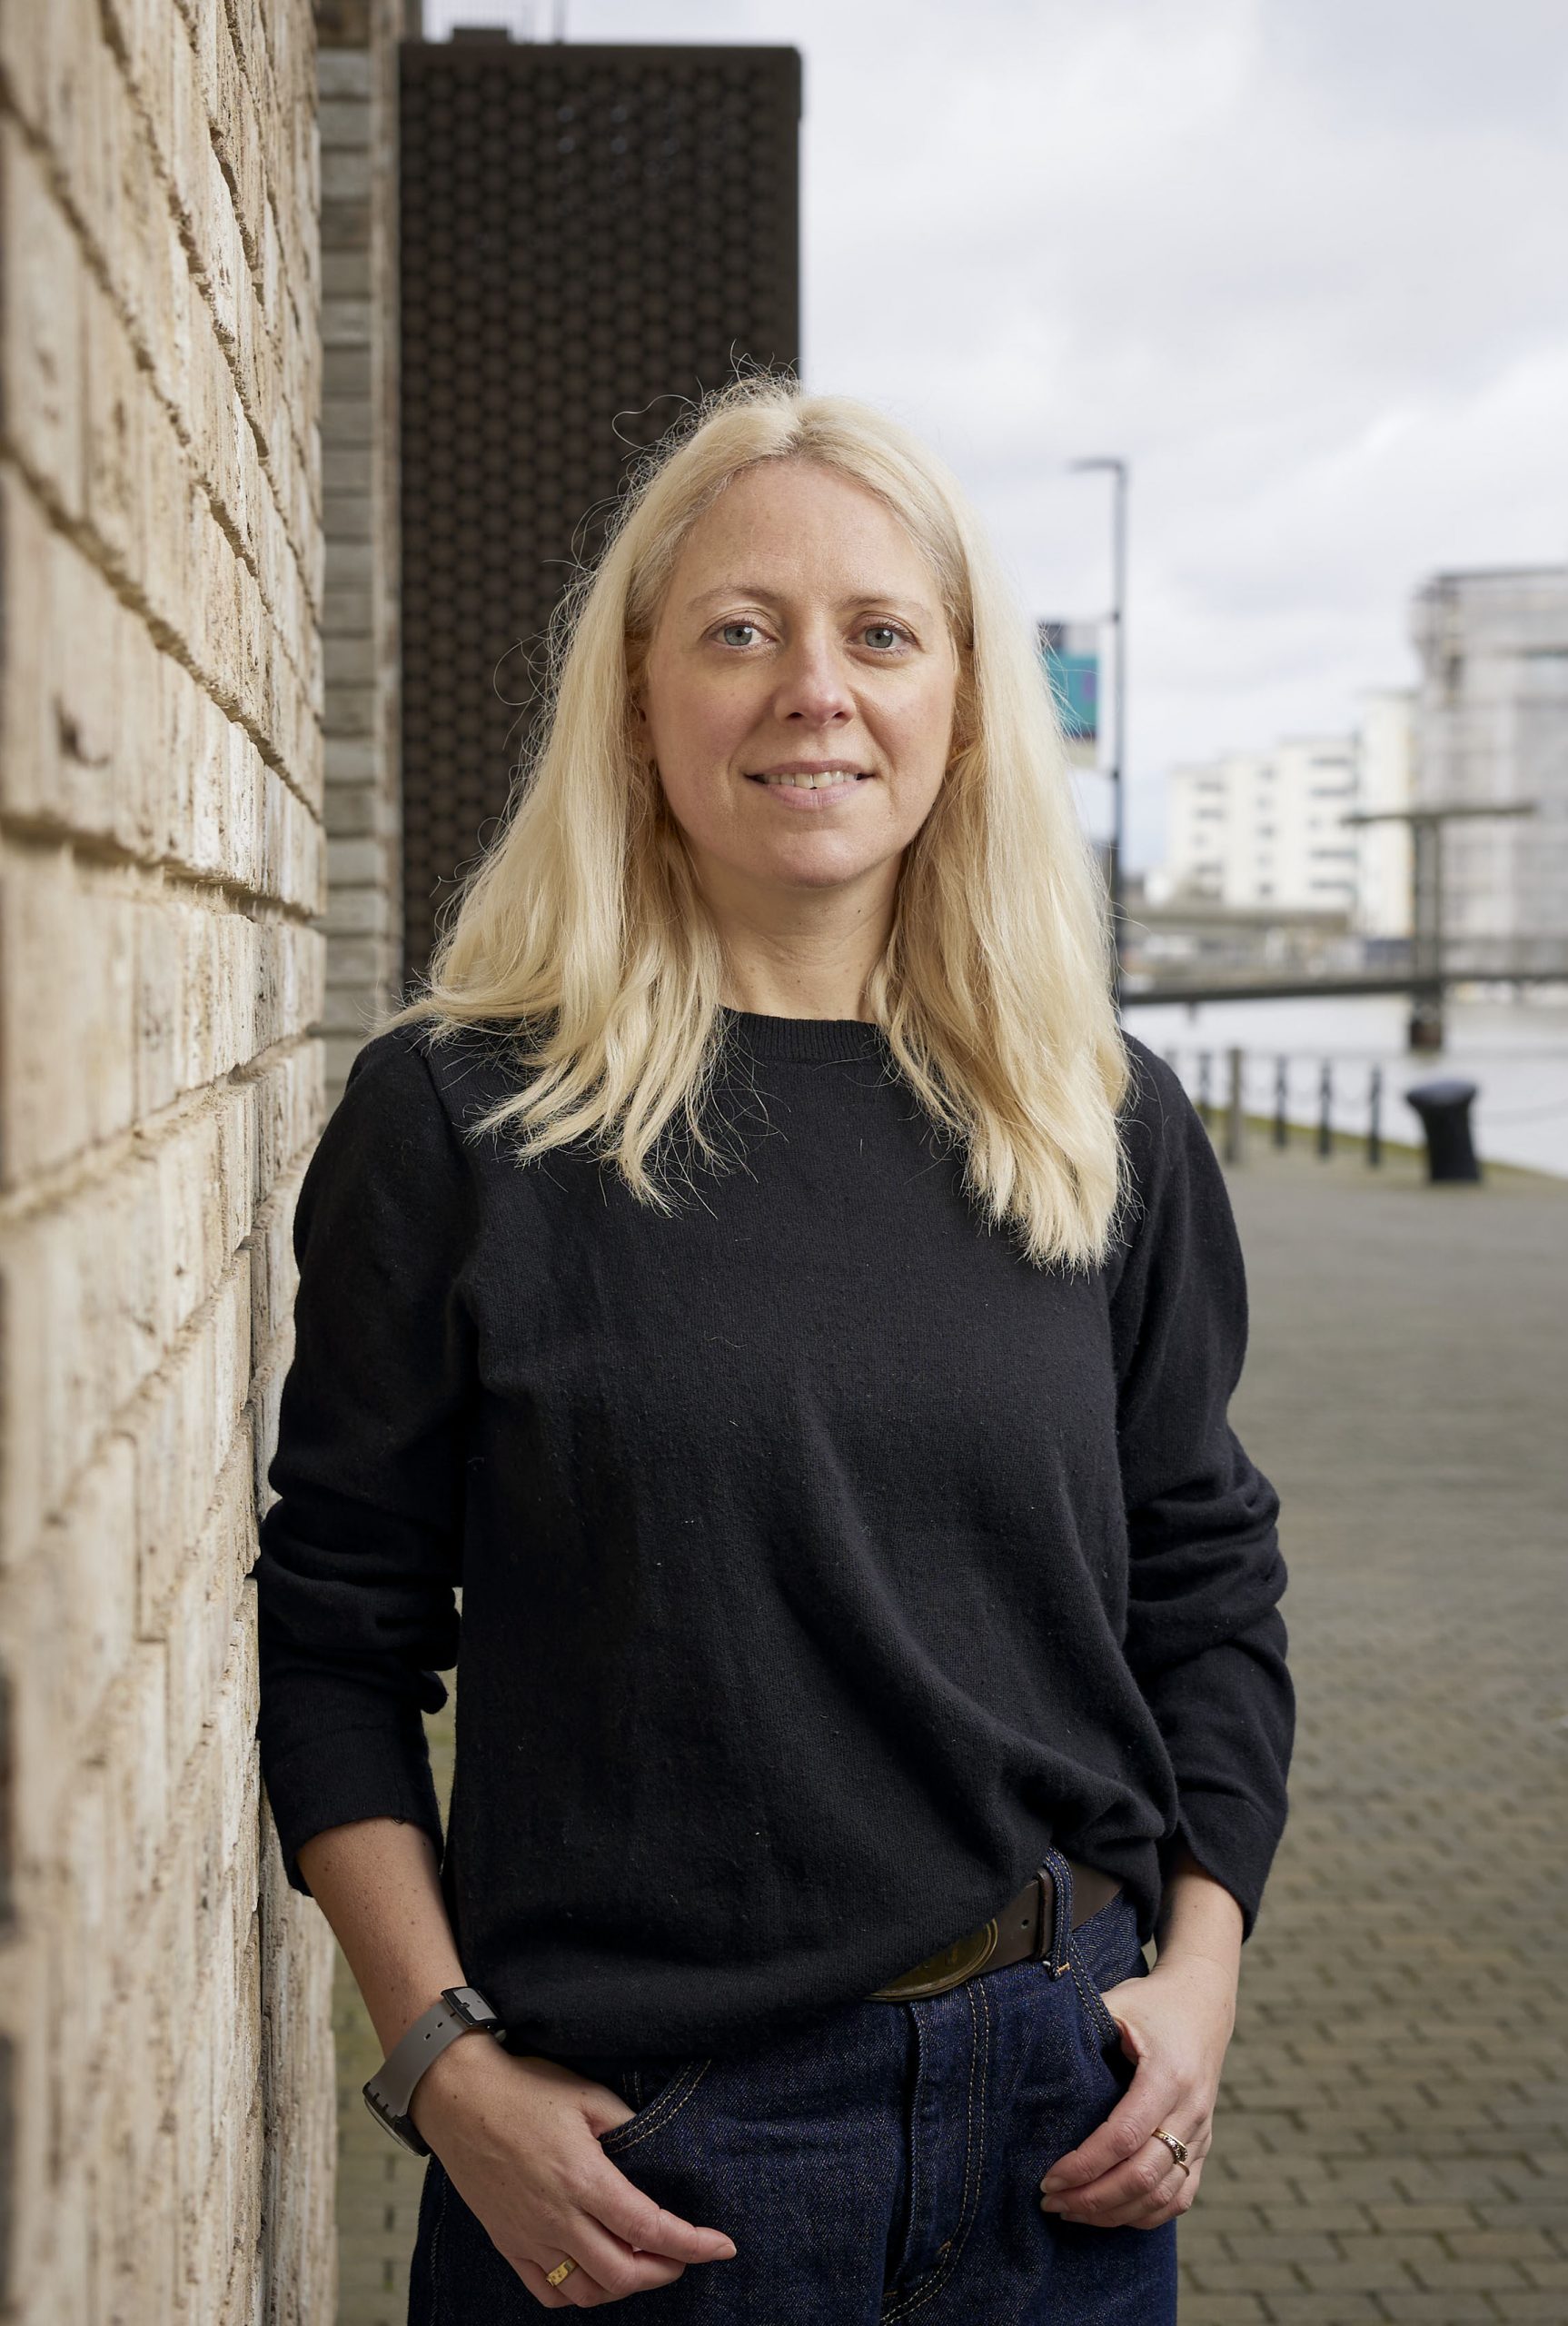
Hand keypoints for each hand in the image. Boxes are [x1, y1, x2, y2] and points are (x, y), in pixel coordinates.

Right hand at [408, 2036, 737, 2305]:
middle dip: (666, 2272)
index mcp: (583, 2179)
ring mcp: (528, 2238)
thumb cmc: (523, 2089)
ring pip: (588, 2291)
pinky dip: (580, 2294)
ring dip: (625, 2286)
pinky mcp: (508, 2244)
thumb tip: (661, 2148)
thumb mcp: (586, 2095)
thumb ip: (628, 2125)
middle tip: (686, 2255)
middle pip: (624, 2274)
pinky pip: (548, 2293)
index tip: (722, 2246)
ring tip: (645, 2264)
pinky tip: (596, 2273)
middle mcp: (557, 2218)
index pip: (650, 2230)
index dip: (693, 2244)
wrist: (457, 2097)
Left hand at [1039, 1853, 1242, 2231]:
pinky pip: (1181, 2196)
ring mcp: (1202, 2132)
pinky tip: (1111, 2215)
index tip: (1047, 2179)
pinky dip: (1146, 2215)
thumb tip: (1025, 2050)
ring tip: (1073, 2211)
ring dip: (1115, 2213)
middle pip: (1143, 2176)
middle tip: (1052, 2203)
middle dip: (1093, 2197)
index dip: (1084, 2165)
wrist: (1203, 2005)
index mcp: (1167, 2074)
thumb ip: (1081, 2027)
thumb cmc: (1150, 2004)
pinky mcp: (1204, 2145)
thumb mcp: (1117, 2004)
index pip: (1124, 2135)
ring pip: (1163, 2195)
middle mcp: (1190, 2109)